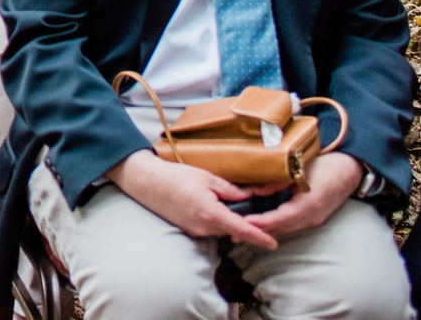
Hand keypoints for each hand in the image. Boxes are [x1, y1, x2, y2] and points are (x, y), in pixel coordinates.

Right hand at [108, 150, 280, 249]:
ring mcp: (196, 230)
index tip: (273, 243)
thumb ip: (231, 190)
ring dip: (228, 219)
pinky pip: (210, 227)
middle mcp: (205, 227)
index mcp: (212, 214)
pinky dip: (216, 219)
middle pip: (233, 230)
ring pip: (222, 228)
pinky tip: (210, 204)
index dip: (260, 238)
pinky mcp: (189, 229)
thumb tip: (249, 196)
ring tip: (227, 201)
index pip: (242, 230)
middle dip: (244, 223)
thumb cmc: (176, 176)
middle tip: (253, 208)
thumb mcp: (207, 178)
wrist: (147, 183)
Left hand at [241, 154, 363, 239]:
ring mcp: (313, 220)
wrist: (349, 170)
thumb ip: (278, 181)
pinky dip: (274, 227)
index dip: (262, 222)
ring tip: (240, 233)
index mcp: (309, 204)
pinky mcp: (312, 219)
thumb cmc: (325, 165)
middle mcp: (311, 217)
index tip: (244, 223)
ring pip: (285, 230)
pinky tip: (259, 227)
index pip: (281, 218)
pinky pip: (290, 226)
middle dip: (257, 232)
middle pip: (281, 229)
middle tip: (233, 233)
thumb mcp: (300, 168)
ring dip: (264, 232)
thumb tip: (256, 190)